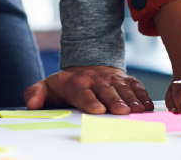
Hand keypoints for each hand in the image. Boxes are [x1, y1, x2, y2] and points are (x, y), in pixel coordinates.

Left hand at [24, 66, 151, 114]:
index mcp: (76, 83)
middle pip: (106, 91)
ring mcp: (112, 78)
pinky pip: (135, 86)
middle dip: (115, 101)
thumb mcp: (46, 86)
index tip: (98, 111)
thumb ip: (35, 93)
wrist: (86, 67)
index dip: (90, 102)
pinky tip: (148, 106)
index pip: (83, 93)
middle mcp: (96, 79)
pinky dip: (143, 95)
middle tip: (122, 112)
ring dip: (132, 99)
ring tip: (138, 110)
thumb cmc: (66, 85)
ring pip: (123, 88)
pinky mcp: (125, 79)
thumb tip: (31, 104)